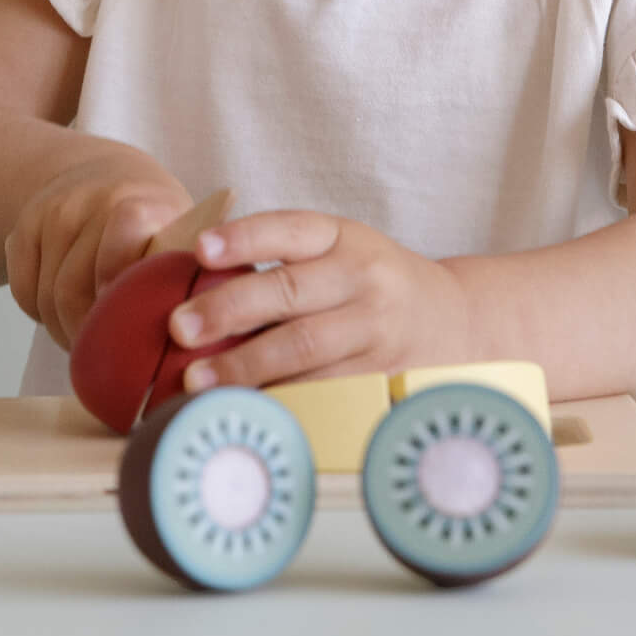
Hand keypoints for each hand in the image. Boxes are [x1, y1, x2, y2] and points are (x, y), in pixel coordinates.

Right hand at [6, 150, 192, 349]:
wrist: (103, 172)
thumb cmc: (151, 222)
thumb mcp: (178, 237)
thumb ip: (181, 278)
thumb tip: (183, 340)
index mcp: (143, 203)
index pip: (124, 232)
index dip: (118, 283)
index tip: (124, 321)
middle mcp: (95, 199)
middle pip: (71, 289)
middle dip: (84, 334)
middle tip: (101, 354)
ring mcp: (55, 210)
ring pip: (45, 298)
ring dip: (62, 330)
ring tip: (86, 338)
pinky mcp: (24, 223)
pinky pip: (22, 291)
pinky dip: (38, 314)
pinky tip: (61, 312)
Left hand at [162, 211, 472, 391]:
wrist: (454, 319)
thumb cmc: (371, 282)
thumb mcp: (340, 250)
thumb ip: (285, 260)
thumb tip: (196, 284)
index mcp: (343, 237)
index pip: (289, 229)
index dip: (244, 237)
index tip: (200, 249)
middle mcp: (362, 277)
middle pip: (289, 292)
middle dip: (229, 309)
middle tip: (181, 326)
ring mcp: (374, 328)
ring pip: (303, 348)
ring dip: (245, 366)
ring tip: (196, 380)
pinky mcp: (378, 374)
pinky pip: (321, 389)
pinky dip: (278, 398)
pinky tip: (242, 406)